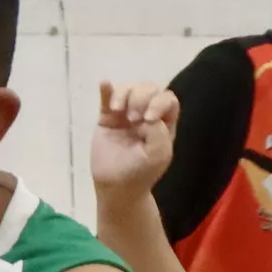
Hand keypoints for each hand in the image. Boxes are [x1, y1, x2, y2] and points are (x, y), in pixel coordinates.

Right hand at [90, 81, 178, 202]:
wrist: (116, 187)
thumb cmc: (141, 172)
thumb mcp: (158, 154)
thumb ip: (158, 131)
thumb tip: (145, 114)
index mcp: (164, 123)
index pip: (168, 100)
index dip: (159, 102)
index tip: (148, 119)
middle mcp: (146, 114)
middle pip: (149, 89)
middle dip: (140, 98)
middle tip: (132, 118)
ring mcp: (126, 113)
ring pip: (129, 89)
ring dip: (124, 94)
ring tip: (117, 109)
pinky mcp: (107, 116)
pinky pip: (107, 96)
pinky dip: (106, 89)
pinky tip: (104, 84)